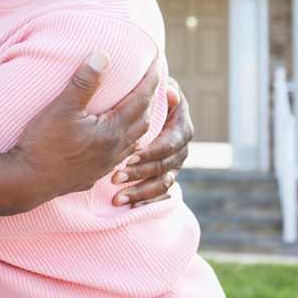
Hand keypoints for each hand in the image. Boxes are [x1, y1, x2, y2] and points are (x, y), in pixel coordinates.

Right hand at [8, 53, 158, 209]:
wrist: (25, 182)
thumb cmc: (42, 144)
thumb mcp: (62, 108)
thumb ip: (84, 82)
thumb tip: (103, 56)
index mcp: (112, 131)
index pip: (141, 100)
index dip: (151, 80)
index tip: (157, 62)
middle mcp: (115, 150)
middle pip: (144, 119)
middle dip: (150, 98)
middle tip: (152, 80)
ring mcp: (106, 165)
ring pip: (135, 140)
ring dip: (141, 120)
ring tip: (140, 106)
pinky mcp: (94, 175)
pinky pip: (122, 155)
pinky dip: (127, 140)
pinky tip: (119, 137)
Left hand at [111, 76, 193, 207]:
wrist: (146, 109)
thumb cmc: (147, 96)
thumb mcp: (155, 91)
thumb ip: (162, 91)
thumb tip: (171, 92)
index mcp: (182, 126)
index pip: (171, 143)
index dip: (152, 151)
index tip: (129, 155)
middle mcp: (182, 147)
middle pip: (165, 165)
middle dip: (140, 173)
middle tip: (115, 177)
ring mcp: (175, 164)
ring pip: (163, 183)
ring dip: (140, 191)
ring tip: (117, 197)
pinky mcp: (166, 177)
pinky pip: (160, 195)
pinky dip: (145, 201)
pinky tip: (126, 206)